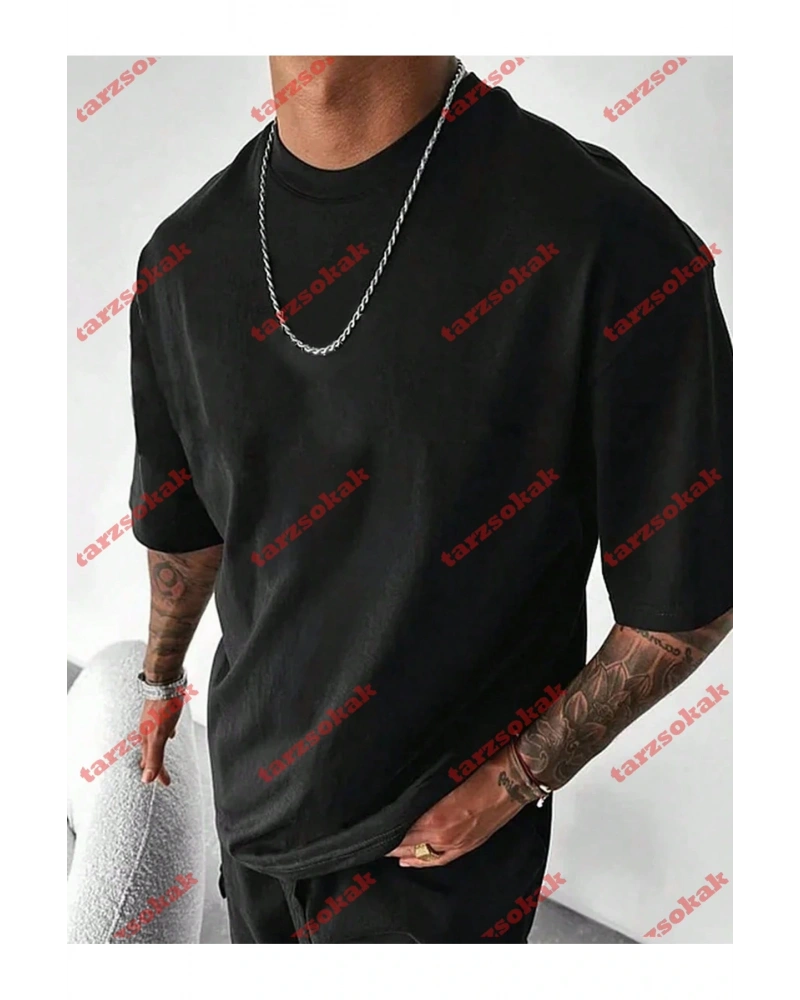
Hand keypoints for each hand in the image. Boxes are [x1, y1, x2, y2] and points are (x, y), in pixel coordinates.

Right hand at [139, 696, 182, 785]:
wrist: (165, 681)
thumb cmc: (163, 706)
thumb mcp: (160, 735)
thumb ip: (155, 757)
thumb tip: (147, 779)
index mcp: (146, 738)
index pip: (151, 762)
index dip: (158, 774)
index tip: (165, 783)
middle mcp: (147, 730)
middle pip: (150, 753)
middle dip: (154, 766)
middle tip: (159, 776)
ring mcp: (153, 720)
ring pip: (153, 741)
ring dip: (156, 751)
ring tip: (159, 758)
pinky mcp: (160, 711)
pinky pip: (160, 728)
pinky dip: (164, 735)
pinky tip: (169, 732)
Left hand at [385, 746, 534, 867]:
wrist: (515, 777)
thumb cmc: (484, 768)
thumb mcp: (446, 776)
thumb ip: (424, 791)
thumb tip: (406, 796)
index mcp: (438, 818)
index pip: (403, 834)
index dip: (387, 834)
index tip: (372, 832)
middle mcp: (446, 836)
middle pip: (410, 846)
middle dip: (392, 845)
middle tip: (374, 841)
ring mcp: (460, 843)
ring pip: (424, 855)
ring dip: (405, 853)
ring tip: (388, 851)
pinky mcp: (471, 843)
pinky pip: (441, 858)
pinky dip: (425, 860)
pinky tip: (413, 860)